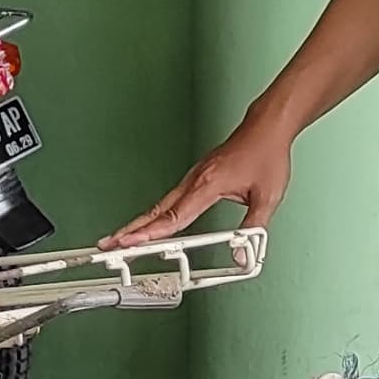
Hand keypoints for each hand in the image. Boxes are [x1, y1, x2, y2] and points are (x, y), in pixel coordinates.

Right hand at [105, 124, 290, 247]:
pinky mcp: (197, 176)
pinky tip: (151, 222)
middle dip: (131, 229)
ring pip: (160, 203)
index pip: (175, 215)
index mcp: (209, 184)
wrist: (266, 127)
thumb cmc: (266, 154)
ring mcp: (194, 176)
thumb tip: (245, 250)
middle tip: (110, 243)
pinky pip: (170, 197)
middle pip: (157, 210)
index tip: (133, 243)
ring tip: (122, 238)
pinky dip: (156, 212)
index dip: (152, 233)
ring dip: (140, 222)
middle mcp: (196, 179)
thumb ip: (254, 227)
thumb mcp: (268, 196)